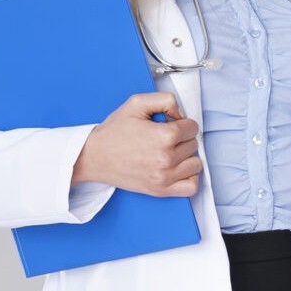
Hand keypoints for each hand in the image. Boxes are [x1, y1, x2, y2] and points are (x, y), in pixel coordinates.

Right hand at [73, 92, 201, 195]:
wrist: (94, 157)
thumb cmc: (113, 132)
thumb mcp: (136, 103)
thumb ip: (164, 100)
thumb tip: (181, 114)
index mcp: (164, 136)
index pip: (193, 127)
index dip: (181, 123)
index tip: (168, 125)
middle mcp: (167, 158)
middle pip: (194, 145)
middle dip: (182, 139)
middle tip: (164, 139)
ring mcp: (165, 176)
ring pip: (196, 164)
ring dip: (186, 157)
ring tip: (170, 153)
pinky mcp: (161, 190)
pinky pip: (192, 187)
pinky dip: (189, 178)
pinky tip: (177, 169)